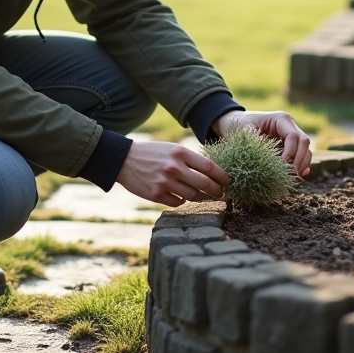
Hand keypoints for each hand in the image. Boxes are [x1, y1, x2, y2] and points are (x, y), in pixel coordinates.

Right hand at [116, 141, 230, 206]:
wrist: (125, 160)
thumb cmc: (153, 153)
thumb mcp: (172, 149)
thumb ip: (191, 160)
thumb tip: (214, 174)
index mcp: (180, 153)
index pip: (209, 167)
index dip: (222, 176)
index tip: (229, 182)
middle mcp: (174, 167)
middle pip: (205, 184)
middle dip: (216, 191)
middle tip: (220, 194)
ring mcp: (164, 182)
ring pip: (193, 196)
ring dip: (199, 197)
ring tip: (200, 195)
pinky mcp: (155, 194)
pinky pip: (178, 202)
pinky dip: (182, 200)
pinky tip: (179, 195)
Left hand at [212, 109, 311, 177]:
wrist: (237, 123)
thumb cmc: (241, 124)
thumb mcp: (244, 129)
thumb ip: (255, 140)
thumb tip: (265, 156)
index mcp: (281, 119)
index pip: (293, 136)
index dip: (291, 151)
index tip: (283, 164)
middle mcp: (290, 126)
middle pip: (304, 142)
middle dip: (300, 159)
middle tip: (293, 174)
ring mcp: (291, 136)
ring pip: (305, 150)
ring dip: (302, 164)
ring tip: (294, 178)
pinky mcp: (290, 146)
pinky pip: (301, 155)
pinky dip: (301, 165)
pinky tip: (299, 176)